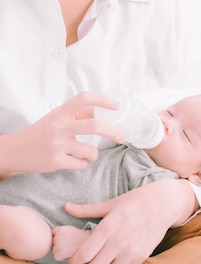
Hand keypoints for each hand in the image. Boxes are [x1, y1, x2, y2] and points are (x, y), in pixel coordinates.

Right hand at [0, 92, 124, 175]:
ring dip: (93, 154)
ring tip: (87, 154)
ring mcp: (58, 144)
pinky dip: (82, 163)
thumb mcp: (57, 117)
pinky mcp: (56, 161)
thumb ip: (77, 113)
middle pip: (94, 126)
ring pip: (90, 151)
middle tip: (121, 137)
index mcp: (61, 112)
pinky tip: (73, 161)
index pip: (84, 99)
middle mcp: (60, 126)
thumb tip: (99, 109)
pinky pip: (81, 164)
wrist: (16, 150)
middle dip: (113, 132)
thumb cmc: (40, 132)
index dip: (102, 100)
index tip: (116, 106)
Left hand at [64, 179, 197, 263]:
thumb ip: (87, 209)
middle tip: (89, 259)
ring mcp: (131, 251)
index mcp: (108, 227)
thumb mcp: (111, 203)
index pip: (83, 255)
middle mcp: (118, 241)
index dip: (75, 259)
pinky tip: (121, 254)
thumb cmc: (136, 200)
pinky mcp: (142, 256)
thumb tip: (66, 207)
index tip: (75, 257)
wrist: (164, 202)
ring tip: (106, 257)